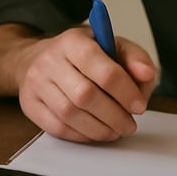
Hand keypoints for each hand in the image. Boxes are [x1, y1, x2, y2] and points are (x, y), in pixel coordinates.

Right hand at [14, 26, 158, 141]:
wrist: (35, 58)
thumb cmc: (80, 53)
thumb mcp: (109, 44)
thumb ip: (134, 57)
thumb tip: (146, 74)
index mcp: (73, 41)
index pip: (103, 70)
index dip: (125, 92)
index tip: (139, 105)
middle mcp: (50, 59)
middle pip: (86, 95)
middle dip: (114, 115)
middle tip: (129, 124)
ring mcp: (36, 83)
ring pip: (71, 114)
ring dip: (99, 129)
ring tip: (115, 129)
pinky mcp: (29, 104)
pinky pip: (58, 127)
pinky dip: (82, 135)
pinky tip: (95, 131)